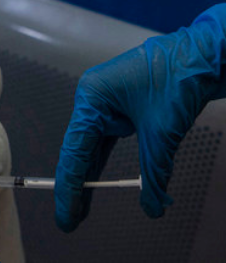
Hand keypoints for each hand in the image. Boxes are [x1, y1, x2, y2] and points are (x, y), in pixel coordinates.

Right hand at [55, 4, 225, 231]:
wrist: (206, 53)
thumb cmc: (181, 78)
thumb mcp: (165, 132)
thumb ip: (154, 172)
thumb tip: (153, 206)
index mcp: (92, 97)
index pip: (75, 151)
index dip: (70, 187)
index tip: (66, 216)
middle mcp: (93, 98)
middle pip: (80, 150)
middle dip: (77, 186)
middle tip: (70, 220)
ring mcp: (107, 100)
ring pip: (93, 146)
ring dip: (90, 176)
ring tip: (81, 208)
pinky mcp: (122, 105)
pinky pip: (107, 139)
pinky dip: (106, 161)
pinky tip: (99, 182)